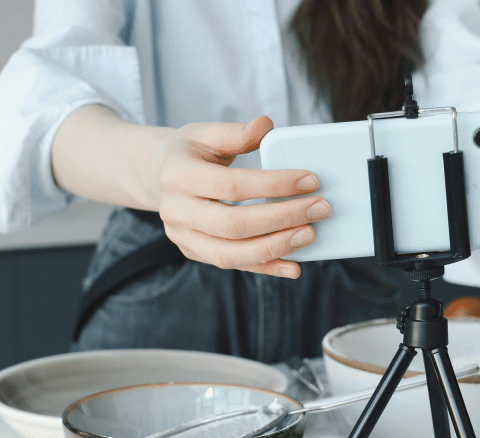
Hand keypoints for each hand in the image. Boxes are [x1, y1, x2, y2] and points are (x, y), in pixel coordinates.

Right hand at [155, 116, 330, 277]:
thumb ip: (236, 133)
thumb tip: (266, 126)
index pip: (232, 185)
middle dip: (282, 218)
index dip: (274, 185)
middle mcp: (176, 211)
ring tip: (309, 234)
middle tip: (320, 208)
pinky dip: (265, 268)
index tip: (310, 180)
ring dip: (275, 247)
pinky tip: (293, 266)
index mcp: (178, 175)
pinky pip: (233, 265)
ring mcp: (183, 237)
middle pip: (233, 225)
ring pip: (231, 254)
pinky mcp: (195, 252)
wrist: (160, 176)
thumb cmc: (191, 152)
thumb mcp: (206, 133)